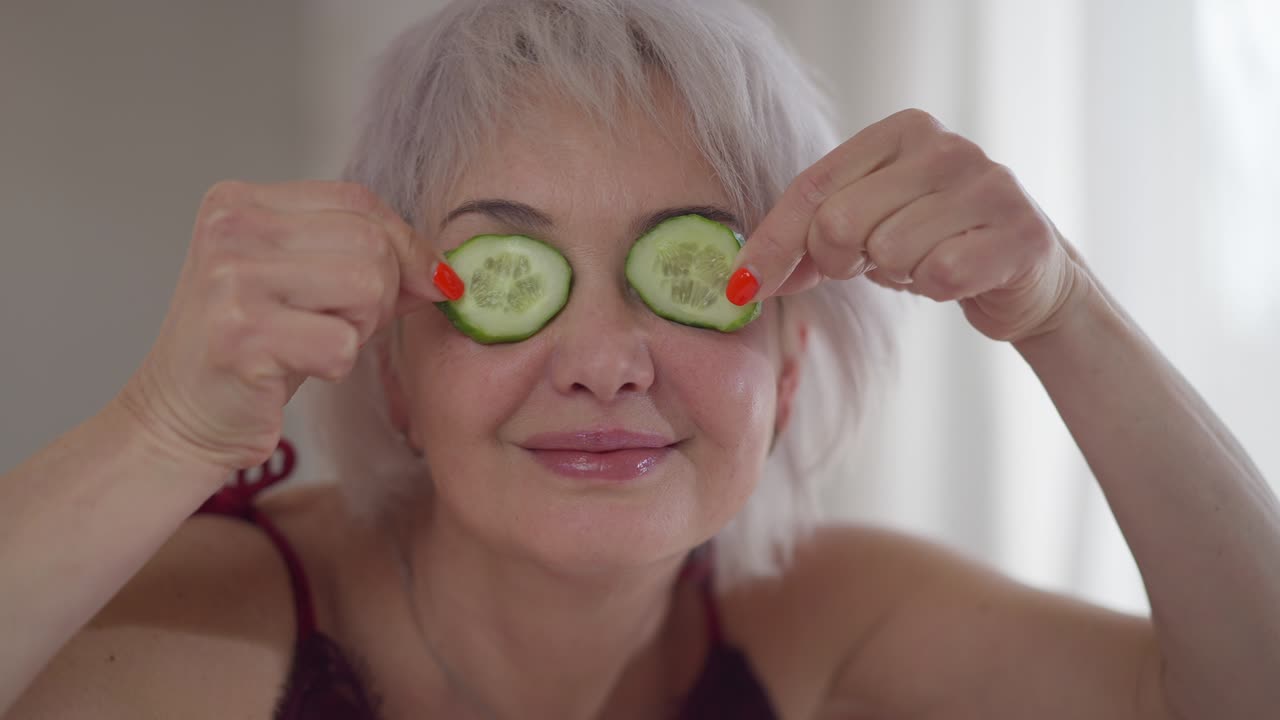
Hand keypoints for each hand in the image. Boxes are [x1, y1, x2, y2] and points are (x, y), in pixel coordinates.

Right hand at [116, 180, 459, 472]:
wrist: (179, 418)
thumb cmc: (252, 352)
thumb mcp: (308, 288)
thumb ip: (369, 263)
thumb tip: (445, 271)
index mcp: (241, 202)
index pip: (359, 201)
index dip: (408, 245)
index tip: (428, 282)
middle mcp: (231, 229)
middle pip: (371, 242)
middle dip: (382, 293)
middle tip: (343, 326)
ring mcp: (231, 278)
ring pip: (366, 286)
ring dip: (359, 329)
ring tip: (315, 343)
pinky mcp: (242, 333)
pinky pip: (342, 344)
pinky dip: (335, 366)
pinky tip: (295, 369)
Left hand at [728, 109, 1087, 341]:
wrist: (1026, 275)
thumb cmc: (933, 243)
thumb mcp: (867, 230)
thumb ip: (808, 240)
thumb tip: (744, 280)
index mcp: (901, 132)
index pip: (814, 187)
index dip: (773, 241)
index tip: (744, 286)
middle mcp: (945, 147)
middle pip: (841, 222)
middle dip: (843, 261)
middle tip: (874, 264)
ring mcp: (988, 184)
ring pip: (890, 252)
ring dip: (899, 275)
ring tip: (924, 263)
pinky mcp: (1019, 232)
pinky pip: (939, 275)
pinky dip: (937, 289)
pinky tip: (957, 277)